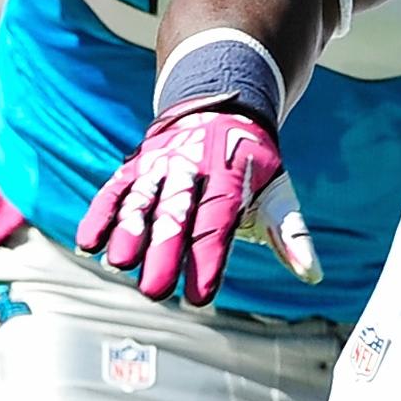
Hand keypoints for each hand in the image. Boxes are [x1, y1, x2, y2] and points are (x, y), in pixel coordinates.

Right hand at [75, 93, 320, 303]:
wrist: (222, 106)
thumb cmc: (251, 166)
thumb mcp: (277, 192)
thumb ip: (290, 235)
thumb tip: (312, 274)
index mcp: (230, 180)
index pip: (217, 222)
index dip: (208, 258)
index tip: (201, 295)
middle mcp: (192, 170)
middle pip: (176, 213)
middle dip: (164, 251)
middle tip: (154, 290)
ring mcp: (161, 166)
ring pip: (142, 200)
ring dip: (128, 231)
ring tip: (119, 263)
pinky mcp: (137, 166)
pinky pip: (115, 189)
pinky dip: (100, 214)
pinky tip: (88, 244)